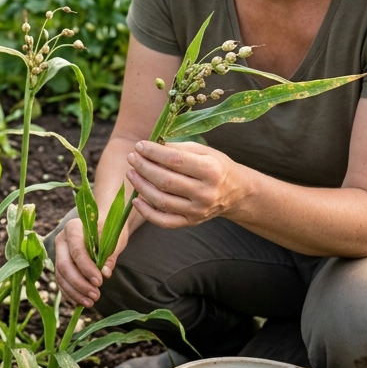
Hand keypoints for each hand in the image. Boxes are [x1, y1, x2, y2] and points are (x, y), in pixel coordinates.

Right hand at [54, 217, 126, 307]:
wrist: (102, 226)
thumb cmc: (109, 230)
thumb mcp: (113, 240)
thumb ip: (109, 255)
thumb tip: (105, 273)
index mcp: (73, 228)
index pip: (76, 250)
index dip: (86, 268)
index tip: (99, 282)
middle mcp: (62, 240)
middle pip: (64, 265)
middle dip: (79, 284)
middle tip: (96, 296)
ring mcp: (59, 253)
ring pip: (61, 276)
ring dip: (74, 292)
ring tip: (91, 303)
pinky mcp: (60, 265)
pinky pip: (61, 282)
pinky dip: (70, 294)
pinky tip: (80, 303)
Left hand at [125, 140, 247, 228]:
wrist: (235, 192)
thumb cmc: (216, 166)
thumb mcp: (204, 151)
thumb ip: (178, 150)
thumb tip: (150, 147)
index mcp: (211, 170)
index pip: (176, 161)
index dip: (154, 152)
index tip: (139, 145)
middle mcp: (205, 193)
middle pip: (166, 181)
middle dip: (144, 168)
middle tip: (132, 158)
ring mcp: (198, 210)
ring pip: (162, 201)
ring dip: (141, 187)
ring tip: (131, 173)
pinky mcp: (191, 222)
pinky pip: (164, 221)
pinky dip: (147, 212)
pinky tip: (136, 200)